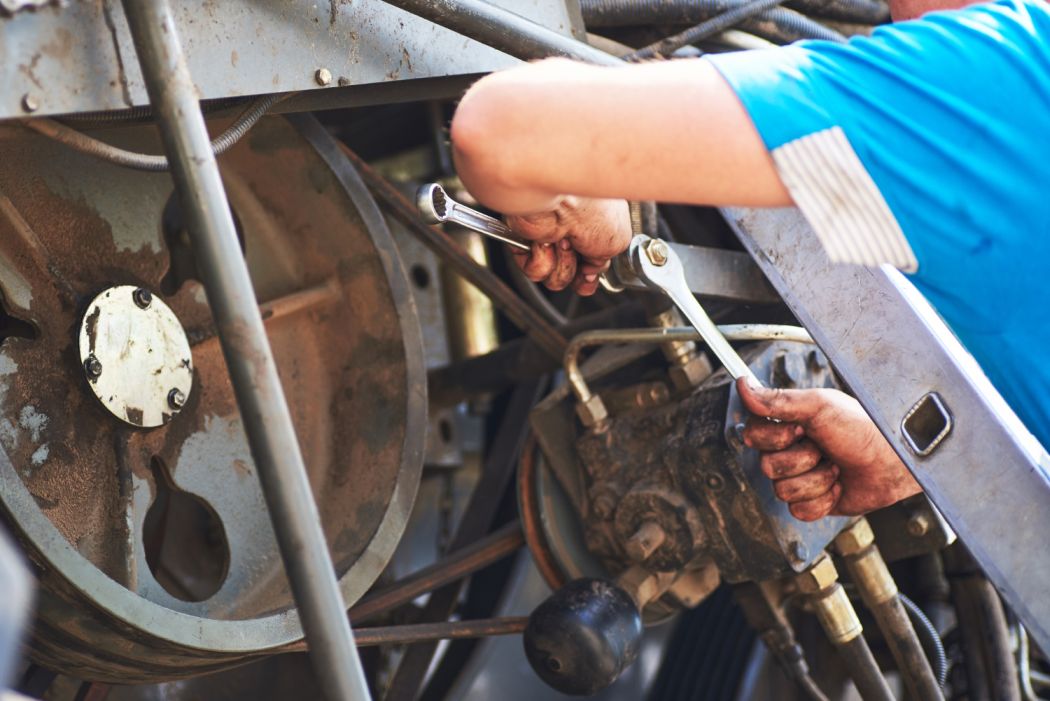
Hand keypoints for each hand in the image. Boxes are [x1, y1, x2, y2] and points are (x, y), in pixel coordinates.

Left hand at [505, 197, 630, 295]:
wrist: (561, 198)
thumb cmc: (592, 208)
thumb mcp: (618, 240)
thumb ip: (606, 260)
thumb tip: (592, 271)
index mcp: (592, 222)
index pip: (591, 260)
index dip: (591, 272)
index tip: (590, 272)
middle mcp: (568, 229)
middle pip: (573, 274)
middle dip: (578, 271)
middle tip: (579, 251)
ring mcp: (546, 237)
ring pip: (555, 278)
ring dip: (564, 266)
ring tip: (564, 243)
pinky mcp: (524, 243)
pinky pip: (536, 271)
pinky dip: (545, 261)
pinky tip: (547, 243)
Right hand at [736, 377, 921, 521]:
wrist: (893, 463)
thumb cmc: (863, 428)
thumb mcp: (819, 406)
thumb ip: (777, 398)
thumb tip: (742, 384)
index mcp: (786, 425)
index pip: (753, 435)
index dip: (776, 437)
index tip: (801, 428)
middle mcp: (789, 451)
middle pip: (767, 467)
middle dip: (801, 460)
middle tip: (824, 448)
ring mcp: (800, 478)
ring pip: (782, 491)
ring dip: (816, 480)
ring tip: (836, 467)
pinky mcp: (812, 502)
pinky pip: (799, 511)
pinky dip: (823, 500)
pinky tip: (838, 486)